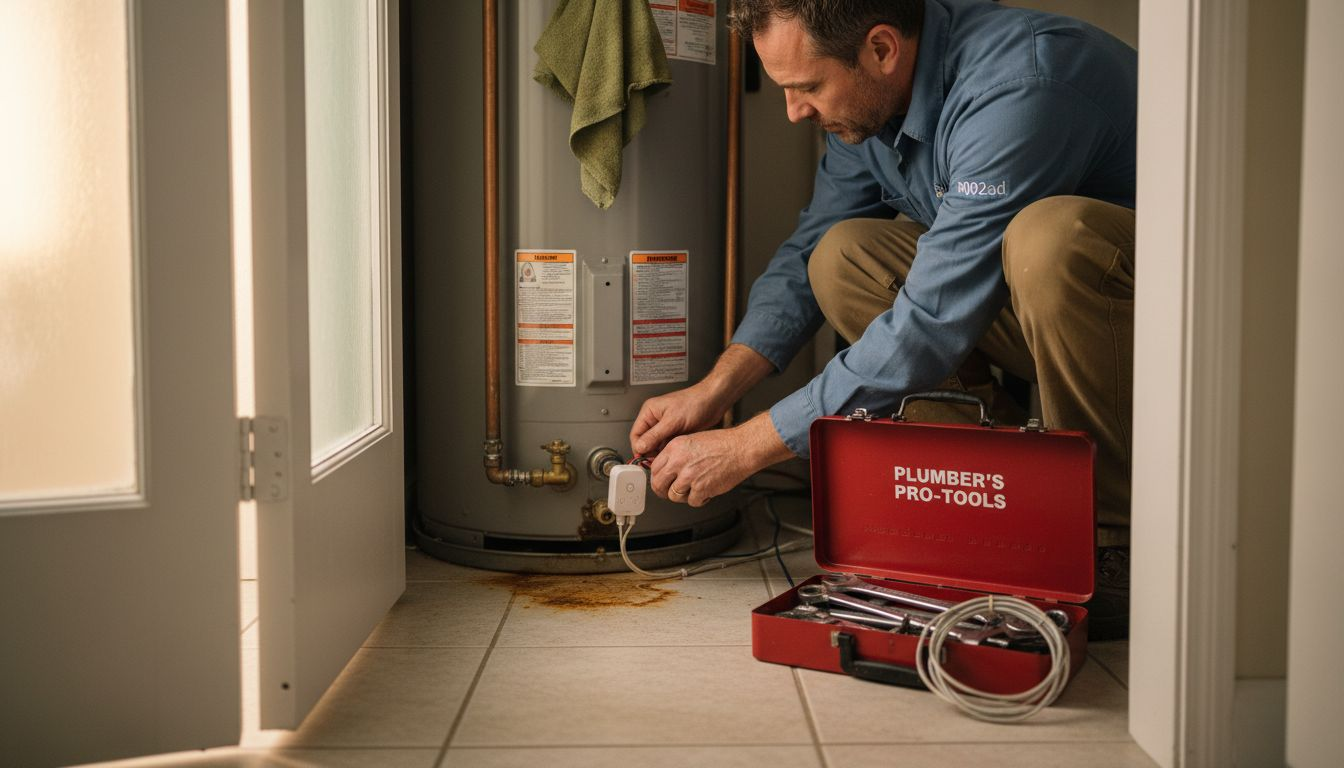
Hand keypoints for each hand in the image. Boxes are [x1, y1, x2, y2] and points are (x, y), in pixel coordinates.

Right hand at [629, 344, 776, 455]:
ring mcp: (666, 426)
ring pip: (657, 445)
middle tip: (657, 462)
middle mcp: (656, 419)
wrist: (714, 401)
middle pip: (645, 441)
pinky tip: (674, 454)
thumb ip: (655, 435)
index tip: (643, 459)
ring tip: (667, 457)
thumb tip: (640, 447)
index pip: (636, 434)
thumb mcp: (672, 421)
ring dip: (661, 452)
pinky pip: (667, 445)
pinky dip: (669, 451)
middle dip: (650, 452)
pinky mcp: (675, 432)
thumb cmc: (695, 403)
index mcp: (650, 411)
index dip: (638, 448)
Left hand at [650, 413, 794, 506]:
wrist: (741, 449)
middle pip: (659, 484)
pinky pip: (692, 502)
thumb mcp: (691, 440)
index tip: (661, 482)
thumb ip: (675, 455)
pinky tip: (706, 491)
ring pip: (674, 496)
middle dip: (664, 491)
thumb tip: (665, 470)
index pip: (654, 468)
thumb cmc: (721, 444)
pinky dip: (700, 499)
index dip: (657, 478)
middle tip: (670, 492)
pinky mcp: (701, 488)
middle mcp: (679, 461)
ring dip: (683, 496)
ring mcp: (689, 476)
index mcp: (674, 448)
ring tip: (694, 489)